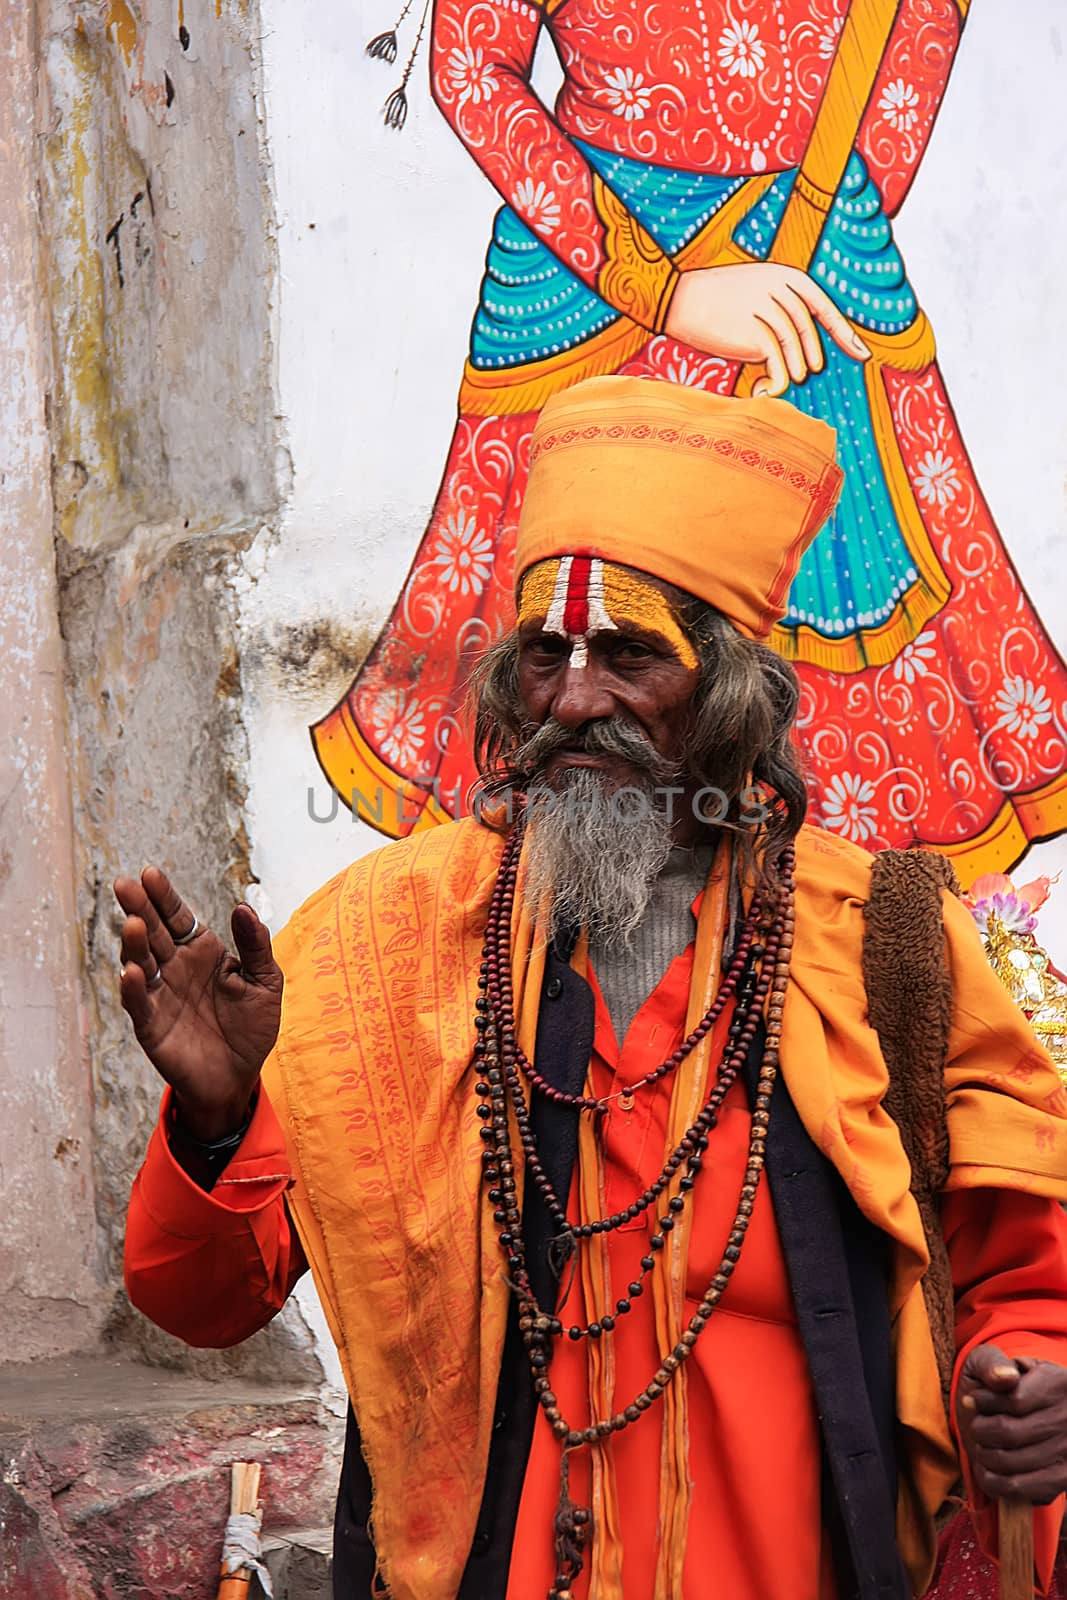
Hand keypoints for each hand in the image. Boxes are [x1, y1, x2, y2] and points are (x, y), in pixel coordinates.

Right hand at [114, 867, 282, 1141]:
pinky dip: (133, 988)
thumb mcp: (266, 982)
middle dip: (140, 908)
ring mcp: (159, 994)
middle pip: (154, 932)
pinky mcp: (150, 1025)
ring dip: (135, 944)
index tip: (150, 873)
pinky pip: (138, 1003)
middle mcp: (175, 968)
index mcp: (202, 952)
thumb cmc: (253, 1027)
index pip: (178, 917)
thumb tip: (243, 907)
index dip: (164, 896)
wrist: (239, 1076)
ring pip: (141, 962)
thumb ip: (255, 945)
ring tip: (134, 924)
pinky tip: (132, 972)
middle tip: (125, 885)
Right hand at [664, 263, 870, 396]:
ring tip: (778, 379)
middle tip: (802, 372)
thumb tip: (806, 347)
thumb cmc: (715, 302)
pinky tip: (760, 390)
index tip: (862, 355)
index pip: (823, 306)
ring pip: (796, 353)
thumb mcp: (754, 293)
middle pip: (809, 334)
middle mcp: (782, 290)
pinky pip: (779, 368)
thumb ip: (781, 310)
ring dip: (790, 372)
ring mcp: (770, 310)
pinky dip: (775, 385)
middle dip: (808, 359)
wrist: (679, 300)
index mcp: (786, 276)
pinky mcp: (756, 334)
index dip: (844, 333)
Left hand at [957, 1343, 1066, 1503]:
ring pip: (1011, 1461)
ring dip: (984, 1455)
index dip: (985, 1402)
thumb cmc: (1001, 1383)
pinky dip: (994, 1482)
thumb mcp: (993, 1360)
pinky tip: (986, 1470)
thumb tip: (1005, 1377)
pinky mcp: (1061, 1480)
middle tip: (976, 1426)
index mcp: (1058, 1384)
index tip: (972, 1400)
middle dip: (981, 1430)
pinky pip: (1020, 1488)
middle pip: (1009, 1433)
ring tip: (981, 1445)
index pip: (1014, 1400)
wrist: (1023, 1410)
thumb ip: (993, 1363)